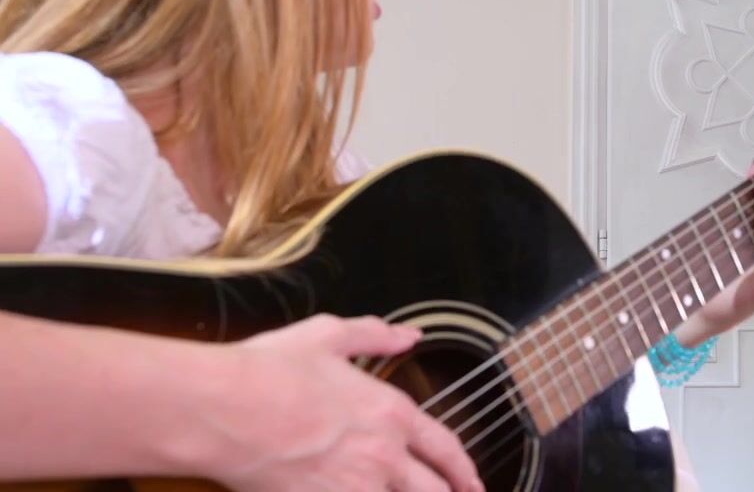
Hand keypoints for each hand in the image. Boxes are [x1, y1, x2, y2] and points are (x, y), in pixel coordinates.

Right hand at [207, 314, 482, 491]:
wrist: (222, 408)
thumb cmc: (269, 370)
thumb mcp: (329, 335)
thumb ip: (375, 335)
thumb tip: (409, 335)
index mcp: (391, 413)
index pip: (444, 448)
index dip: (463, 470)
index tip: (473, 482)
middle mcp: (381, 456)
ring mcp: (353, 489)